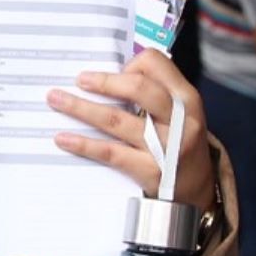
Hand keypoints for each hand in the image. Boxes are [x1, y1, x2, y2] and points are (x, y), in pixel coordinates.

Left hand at [47, 49, 215, 210]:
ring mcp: (165, 147)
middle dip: (103, 82)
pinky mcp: (150, 171)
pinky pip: (110, 152)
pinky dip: (83, 144)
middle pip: (137, 88)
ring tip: (56, 100)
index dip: (131, 63)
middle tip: (79, 80)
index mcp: (186, 98)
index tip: (114, 71)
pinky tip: (63, 138)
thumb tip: (109, 75)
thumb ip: (155, 93)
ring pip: (116, 120)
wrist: (199, 192)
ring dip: (81, 107)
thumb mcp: (181, 113)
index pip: (156, 64)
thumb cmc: (180, 144)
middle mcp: (180, 120)